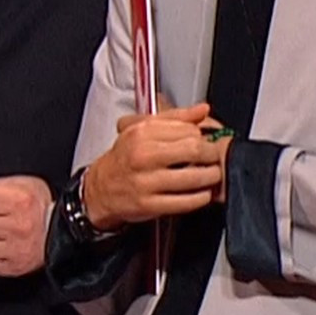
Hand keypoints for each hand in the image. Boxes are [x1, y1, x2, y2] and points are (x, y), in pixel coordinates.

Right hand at [82, 103, 226, 230]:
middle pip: (195, 150)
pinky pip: (186, 201)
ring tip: (211, 175)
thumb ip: (176, 117)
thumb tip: (202, 110)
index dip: (203, 135)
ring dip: (211, 177)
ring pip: (194, 177)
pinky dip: (201, 197)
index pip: (188, 129)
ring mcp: (145, 181)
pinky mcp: (149, 204)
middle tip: (214, 157)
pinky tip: (201, 193)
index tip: (206, 140)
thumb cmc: (125, 157)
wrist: (101, 188)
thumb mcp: (144, 129)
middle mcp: (143, 155)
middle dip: (212, 155)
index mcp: (142, 132)